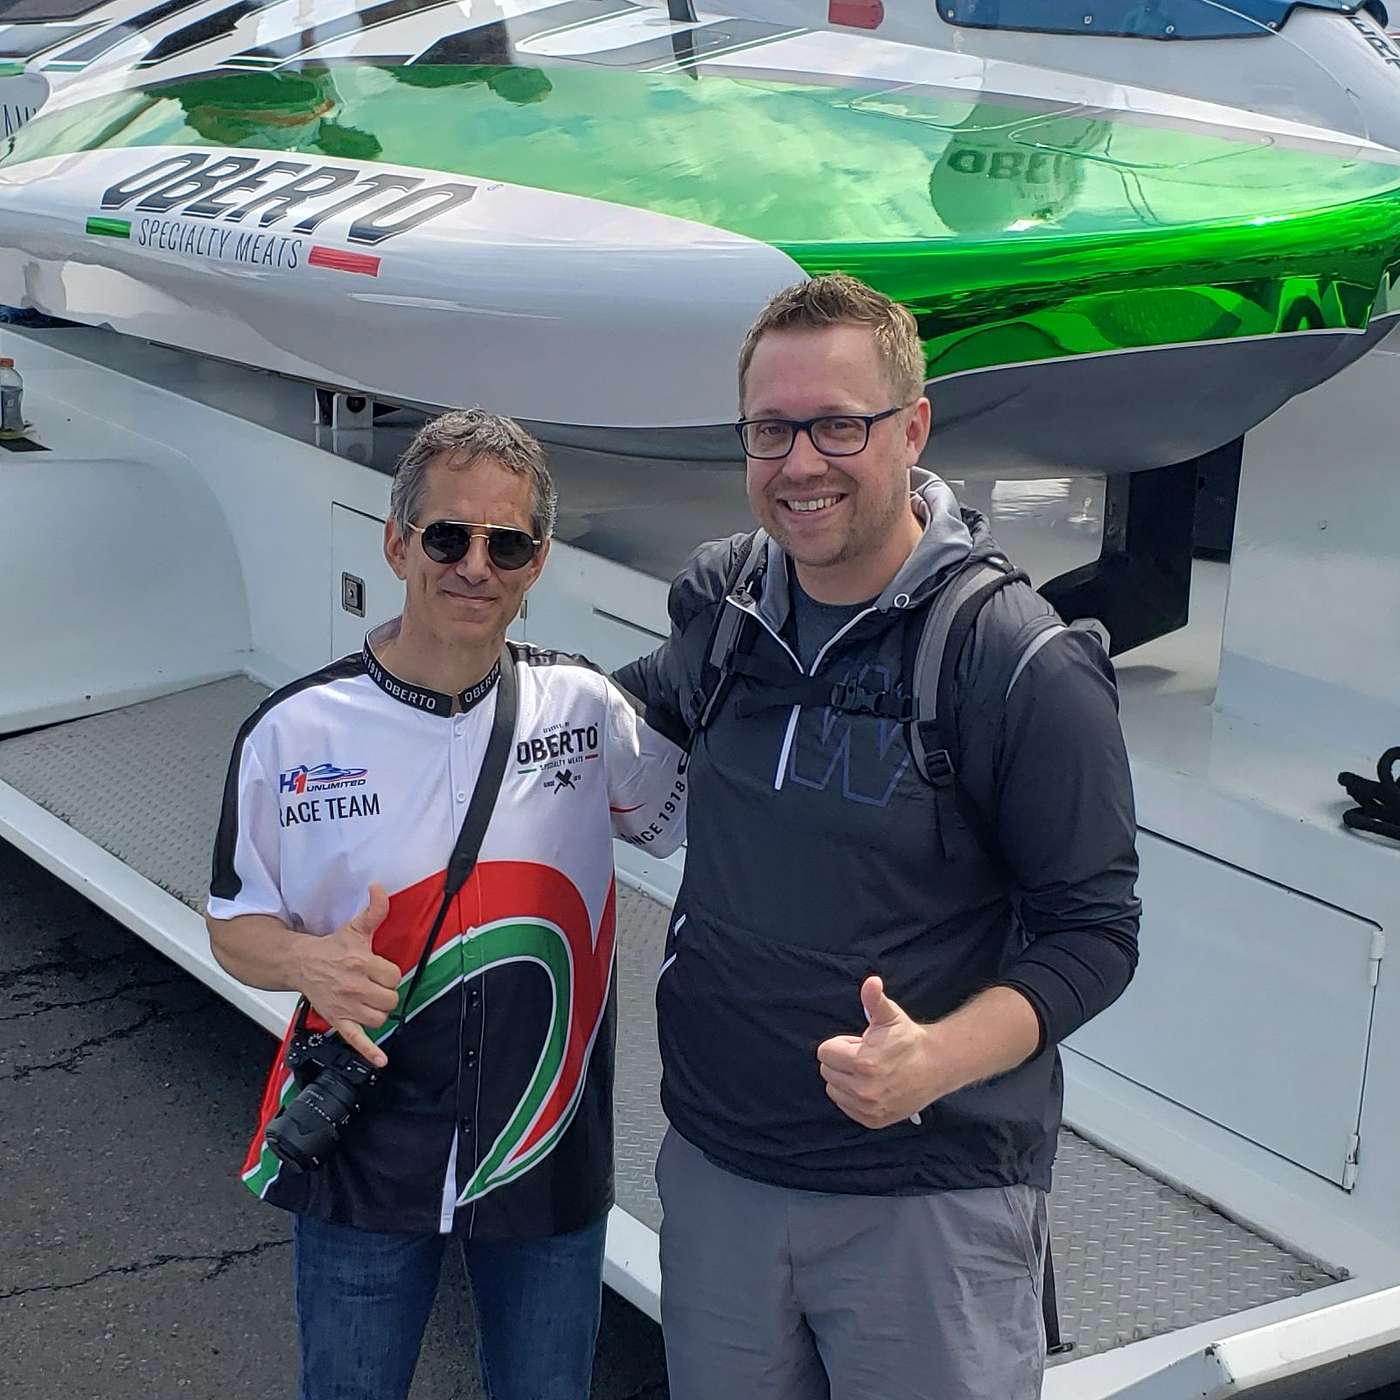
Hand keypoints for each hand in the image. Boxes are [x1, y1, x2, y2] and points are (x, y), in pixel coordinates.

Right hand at [297, 884, 401, 1067]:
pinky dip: (369, 1051)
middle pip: (389, 999)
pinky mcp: (338, 1021)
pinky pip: (356, 1040)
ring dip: (379, 1012)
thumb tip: (379, 888)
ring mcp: (346, 1007)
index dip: (390, 974)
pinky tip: (381, 1059)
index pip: (393, 976)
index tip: (381, 971)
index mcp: (361, 963)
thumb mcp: (355, 927)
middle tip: (376, 986)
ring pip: (379, 1018)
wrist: (299, 963)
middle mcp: (354, 987)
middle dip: (386, 993)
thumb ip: (374, 909)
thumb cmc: (330, 948)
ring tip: (370, 1002)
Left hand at [816, 976, 942, 1129]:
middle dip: (842, 1061)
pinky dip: (852, 1096)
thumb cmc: (909, 1040)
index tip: (859, 1043)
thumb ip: (874, 999)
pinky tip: (871, 1086)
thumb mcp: (890, 1016)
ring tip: (869, 1071)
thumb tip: (871, 982)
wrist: (936, 1066)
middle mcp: (863, 1089)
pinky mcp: (873, 1120)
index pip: (824, 1053)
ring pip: (834, 1090)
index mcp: (862, 1063)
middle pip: (827, 1071)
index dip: (840, 1044)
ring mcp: (868, 1108)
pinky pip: (845, 1106)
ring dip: (845, 1079)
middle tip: (866, 1056)